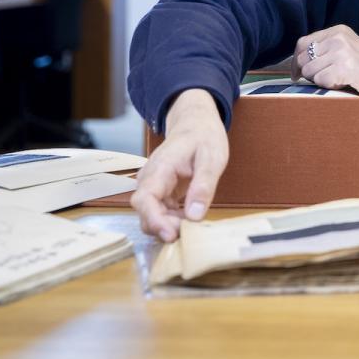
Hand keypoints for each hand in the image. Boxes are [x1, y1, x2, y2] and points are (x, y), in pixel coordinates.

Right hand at [130, 88, 228, 242]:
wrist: (196, 124)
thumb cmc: (204, 137)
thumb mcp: (213, 158)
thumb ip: (203, 186)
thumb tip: (195, 215)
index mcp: (160, 167)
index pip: (145, 198)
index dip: (154, 220)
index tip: (170, 234)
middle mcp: (150, 178)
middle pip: (145, 212)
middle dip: (164, 227)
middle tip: (190, 231)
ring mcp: (153, 186)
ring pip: (152, 215)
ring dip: (170, 225)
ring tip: (194, 222)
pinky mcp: (160, 192)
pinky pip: (161, 212)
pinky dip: (174, 220)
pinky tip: (191, 217)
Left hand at [292, 24, 358, 112]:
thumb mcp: (348, 50)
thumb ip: (326, 49)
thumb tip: (297, 61)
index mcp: (338, 30)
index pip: (302, 43)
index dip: (296, 61)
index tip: (297, 75)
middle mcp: (339, 37)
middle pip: (303, 58)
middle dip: (309, 73)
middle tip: (326, 80)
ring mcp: (343, 51)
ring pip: (310, 71)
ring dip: (320, 81)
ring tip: (340, 80)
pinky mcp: (346, 66)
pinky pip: (321, 80)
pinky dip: (329, 86)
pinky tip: (345, 83)